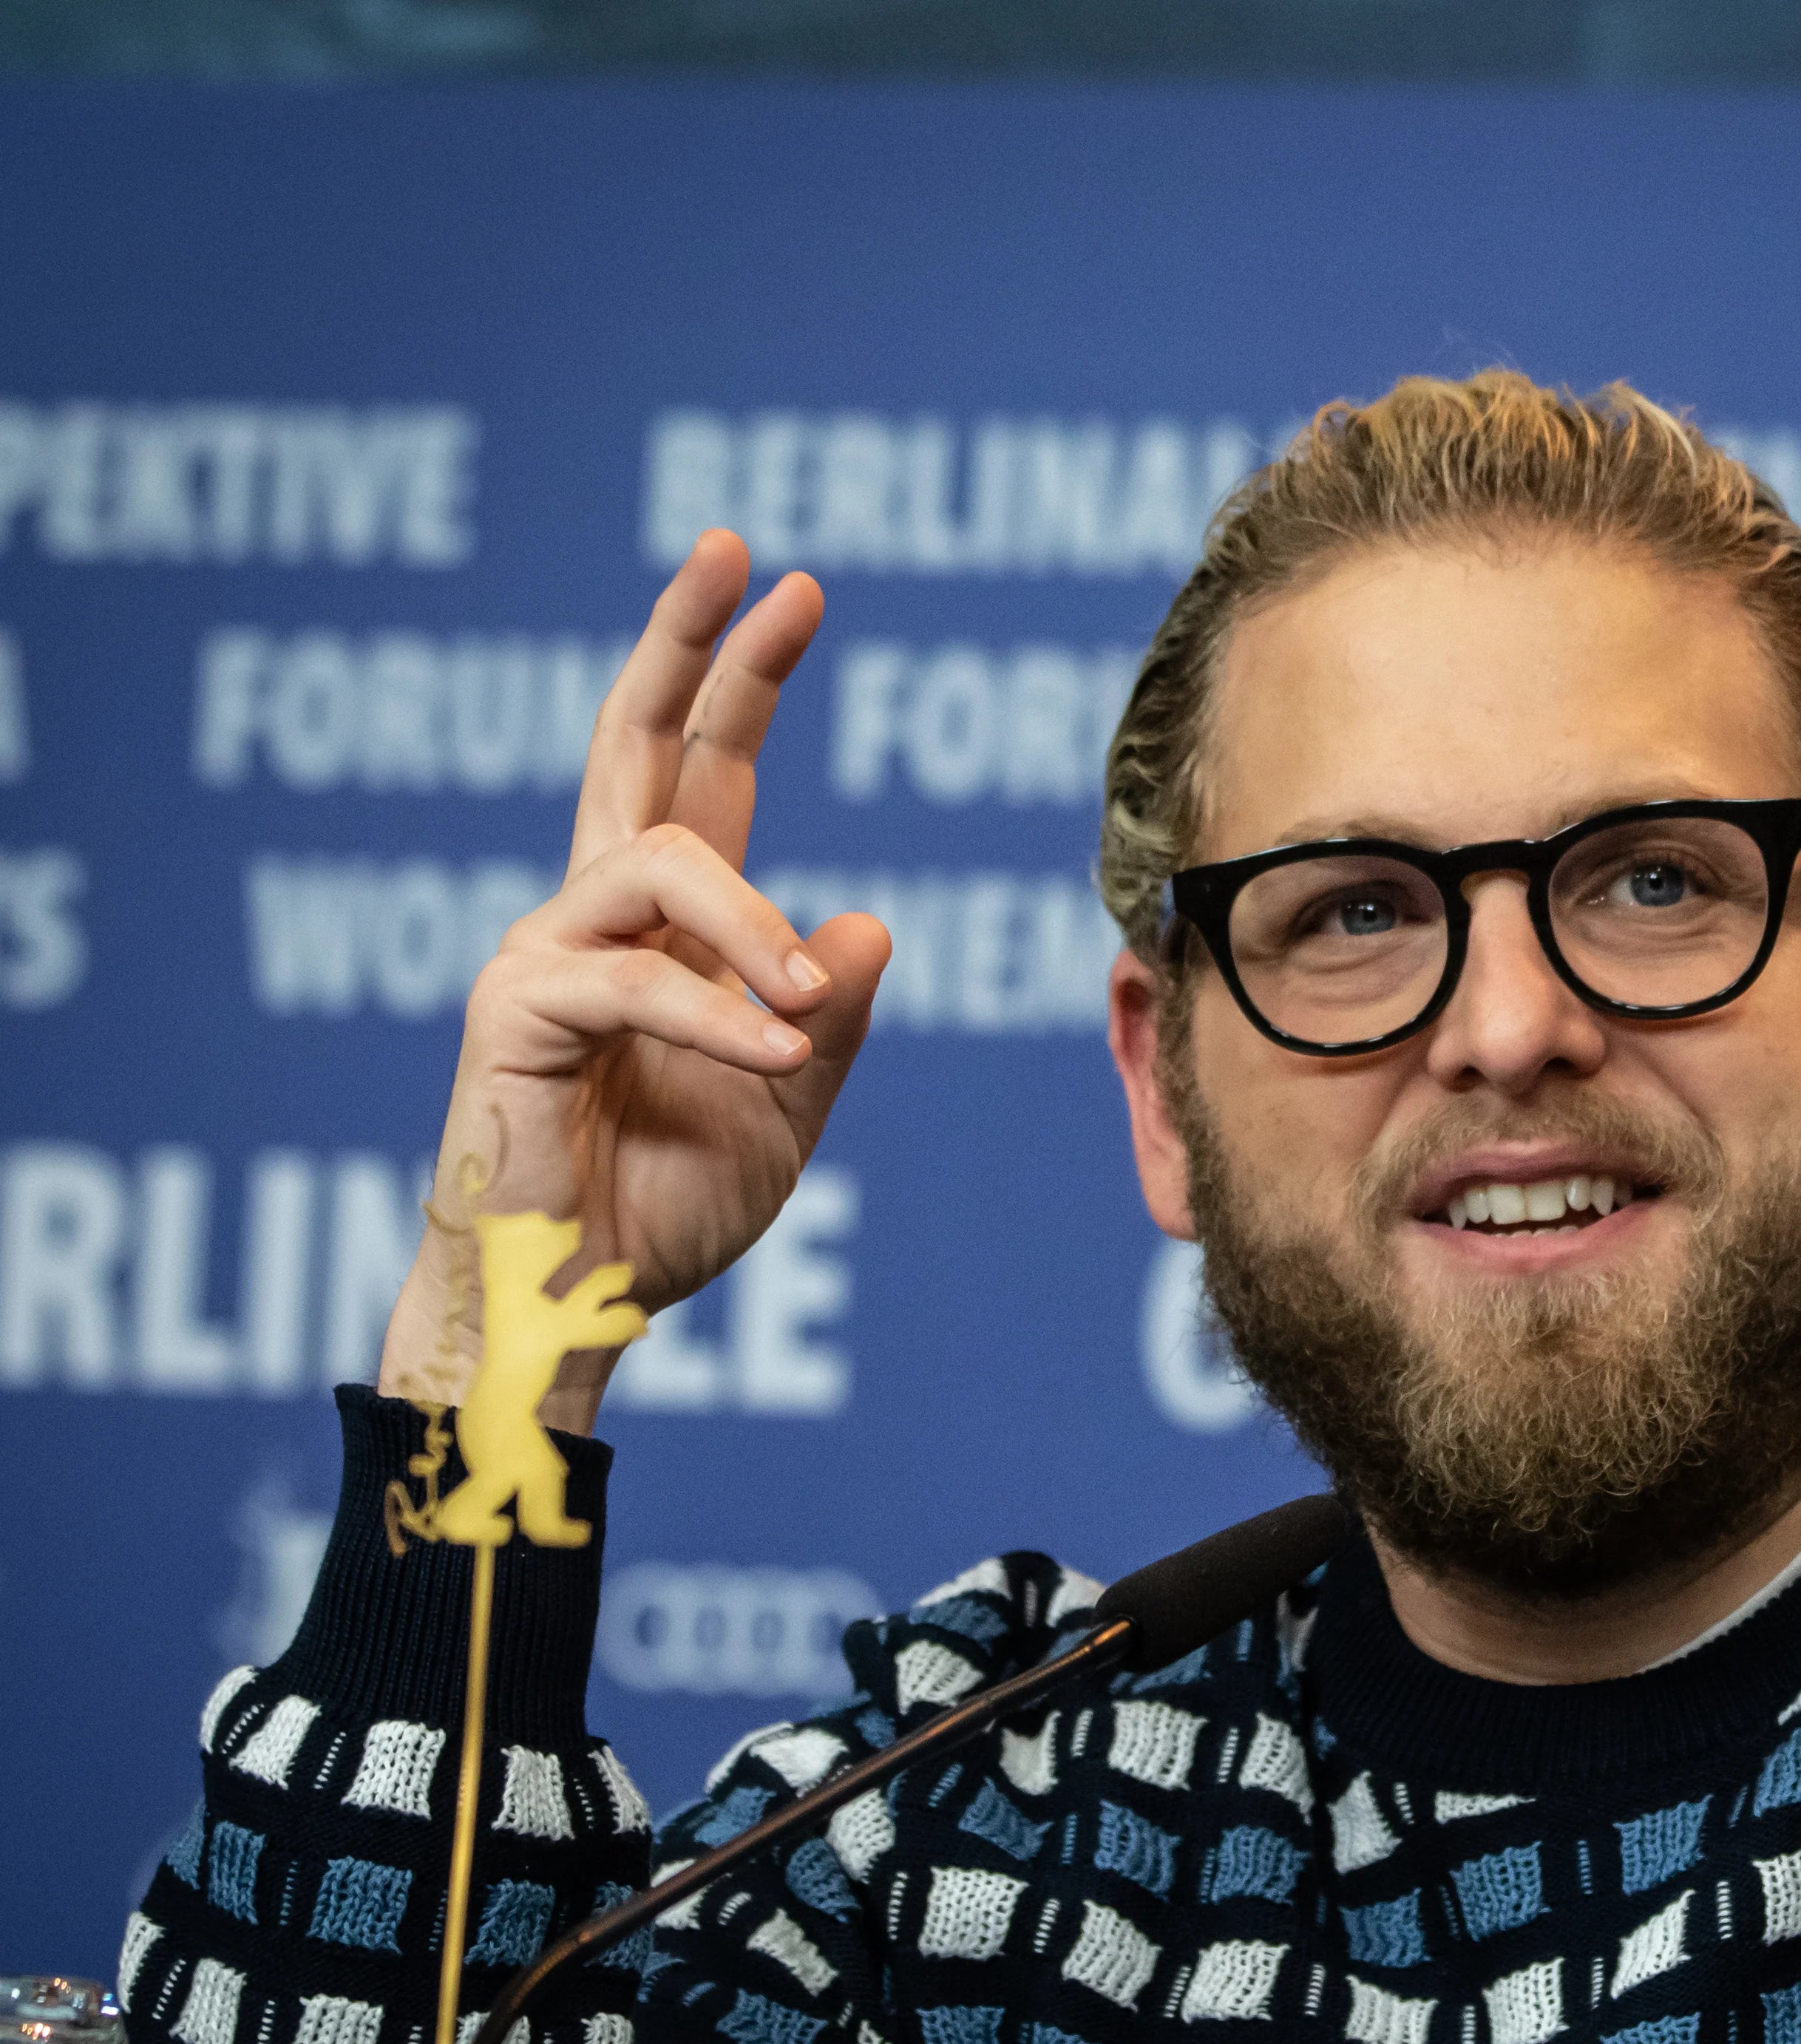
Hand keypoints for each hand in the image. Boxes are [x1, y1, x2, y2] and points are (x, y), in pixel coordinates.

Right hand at [378, 533, 888, 1430]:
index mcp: (665, 927)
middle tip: (737, 554)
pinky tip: (773, 1051)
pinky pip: (635, 979)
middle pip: (630, 743)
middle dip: (686, 644)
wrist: (579, 1309)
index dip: (740, 678)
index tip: (792, 588)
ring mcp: (545, 953)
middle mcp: (596, 916)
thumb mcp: (788, 1103)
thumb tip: (865, 921)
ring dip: (749, 925)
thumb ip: (826, 1015)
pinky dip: (718, 1014)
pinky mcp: (511, 1011)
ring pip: (659, 864)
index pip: (700, 769)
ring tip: (798, 1008)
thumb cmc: (668, 1209)